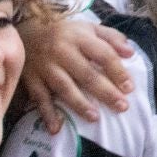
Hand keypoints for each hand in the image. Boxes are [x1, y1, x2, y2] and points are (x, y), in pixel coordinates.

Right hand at [21, 19, 135, 129]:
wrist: (25, 31)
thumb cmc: (65, 33)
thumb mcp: (88, 28)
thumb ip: (111, 38)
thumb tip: (130, 53)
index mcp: (79, 37)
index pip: (103, 54)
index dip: (117, 71)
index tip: (130, 88)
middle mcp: (62, 51)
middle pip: (86, 74)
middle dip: (105, 92)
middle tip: (122, 107)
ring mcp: (45, 66)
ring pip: (65, 87)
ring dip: (80, 104)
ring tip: (95, 118)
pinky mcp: (32, 79)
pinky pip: (40, 99)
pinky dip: (47, 114)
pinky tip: (56, 128)